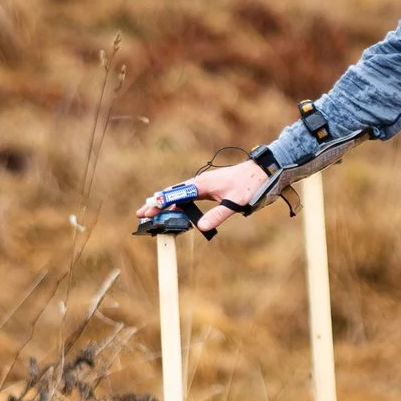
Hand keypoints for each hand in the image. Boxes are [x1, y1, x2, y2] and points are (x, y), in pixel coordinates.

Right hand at [136, 158, 270, 234]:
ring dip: (165, 205)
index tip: (147, 211)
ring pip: (179, 196)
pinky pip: (187, 197)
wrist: (260, 172)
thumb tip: (202, 228)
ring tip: (152, 215)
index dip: (160, 204)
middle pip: (172, 194)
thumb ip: (218, 215)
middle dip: (156, 204)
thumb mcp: (235, 203)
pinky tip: (173, 212)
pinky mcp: (207, 189)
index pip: (175, 195)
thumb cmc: (248, 185)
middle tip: (141, 215)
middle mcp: (199, 184)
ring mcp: (202, 186)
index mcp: (201, 185)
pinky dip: (177, 204)